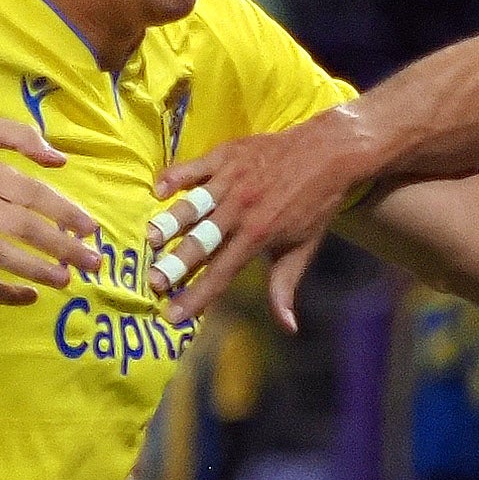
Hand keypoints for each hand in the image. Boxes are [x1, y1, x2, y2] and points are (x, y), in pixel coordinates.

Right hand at [0, 113, 101, 305]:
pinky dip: (3, 292)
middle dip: (63, 247)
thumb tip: (59, 160)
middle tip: (93, 262)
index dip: (66, 212)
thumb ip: (18, 135)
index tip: (91, 229)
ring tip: (66, 280)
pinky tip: (28, 297)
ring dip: (38, 270)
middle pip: (26, 228)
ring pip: (5, 256)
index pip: (35, 194)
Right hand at [148, 106, 380, 328]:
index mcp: (259, 235)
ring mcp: (231, 180)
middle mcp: (242, 209)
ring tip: (150, 238)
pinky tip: (158, 190)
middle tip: (153, 281)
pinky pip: (194, 167)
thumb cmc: (314, 205)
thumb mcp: (302, 248)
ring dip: (169, 222)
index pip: (221, 273)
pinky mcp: (227, 155)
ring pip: (193, 204)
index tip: (174, 315)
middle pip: (201, 241)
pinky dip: (174, 177)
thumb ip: (285, 286)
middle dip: (175, 264)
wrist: (328, 152)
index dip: (196, 297)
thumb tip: (287, 327)